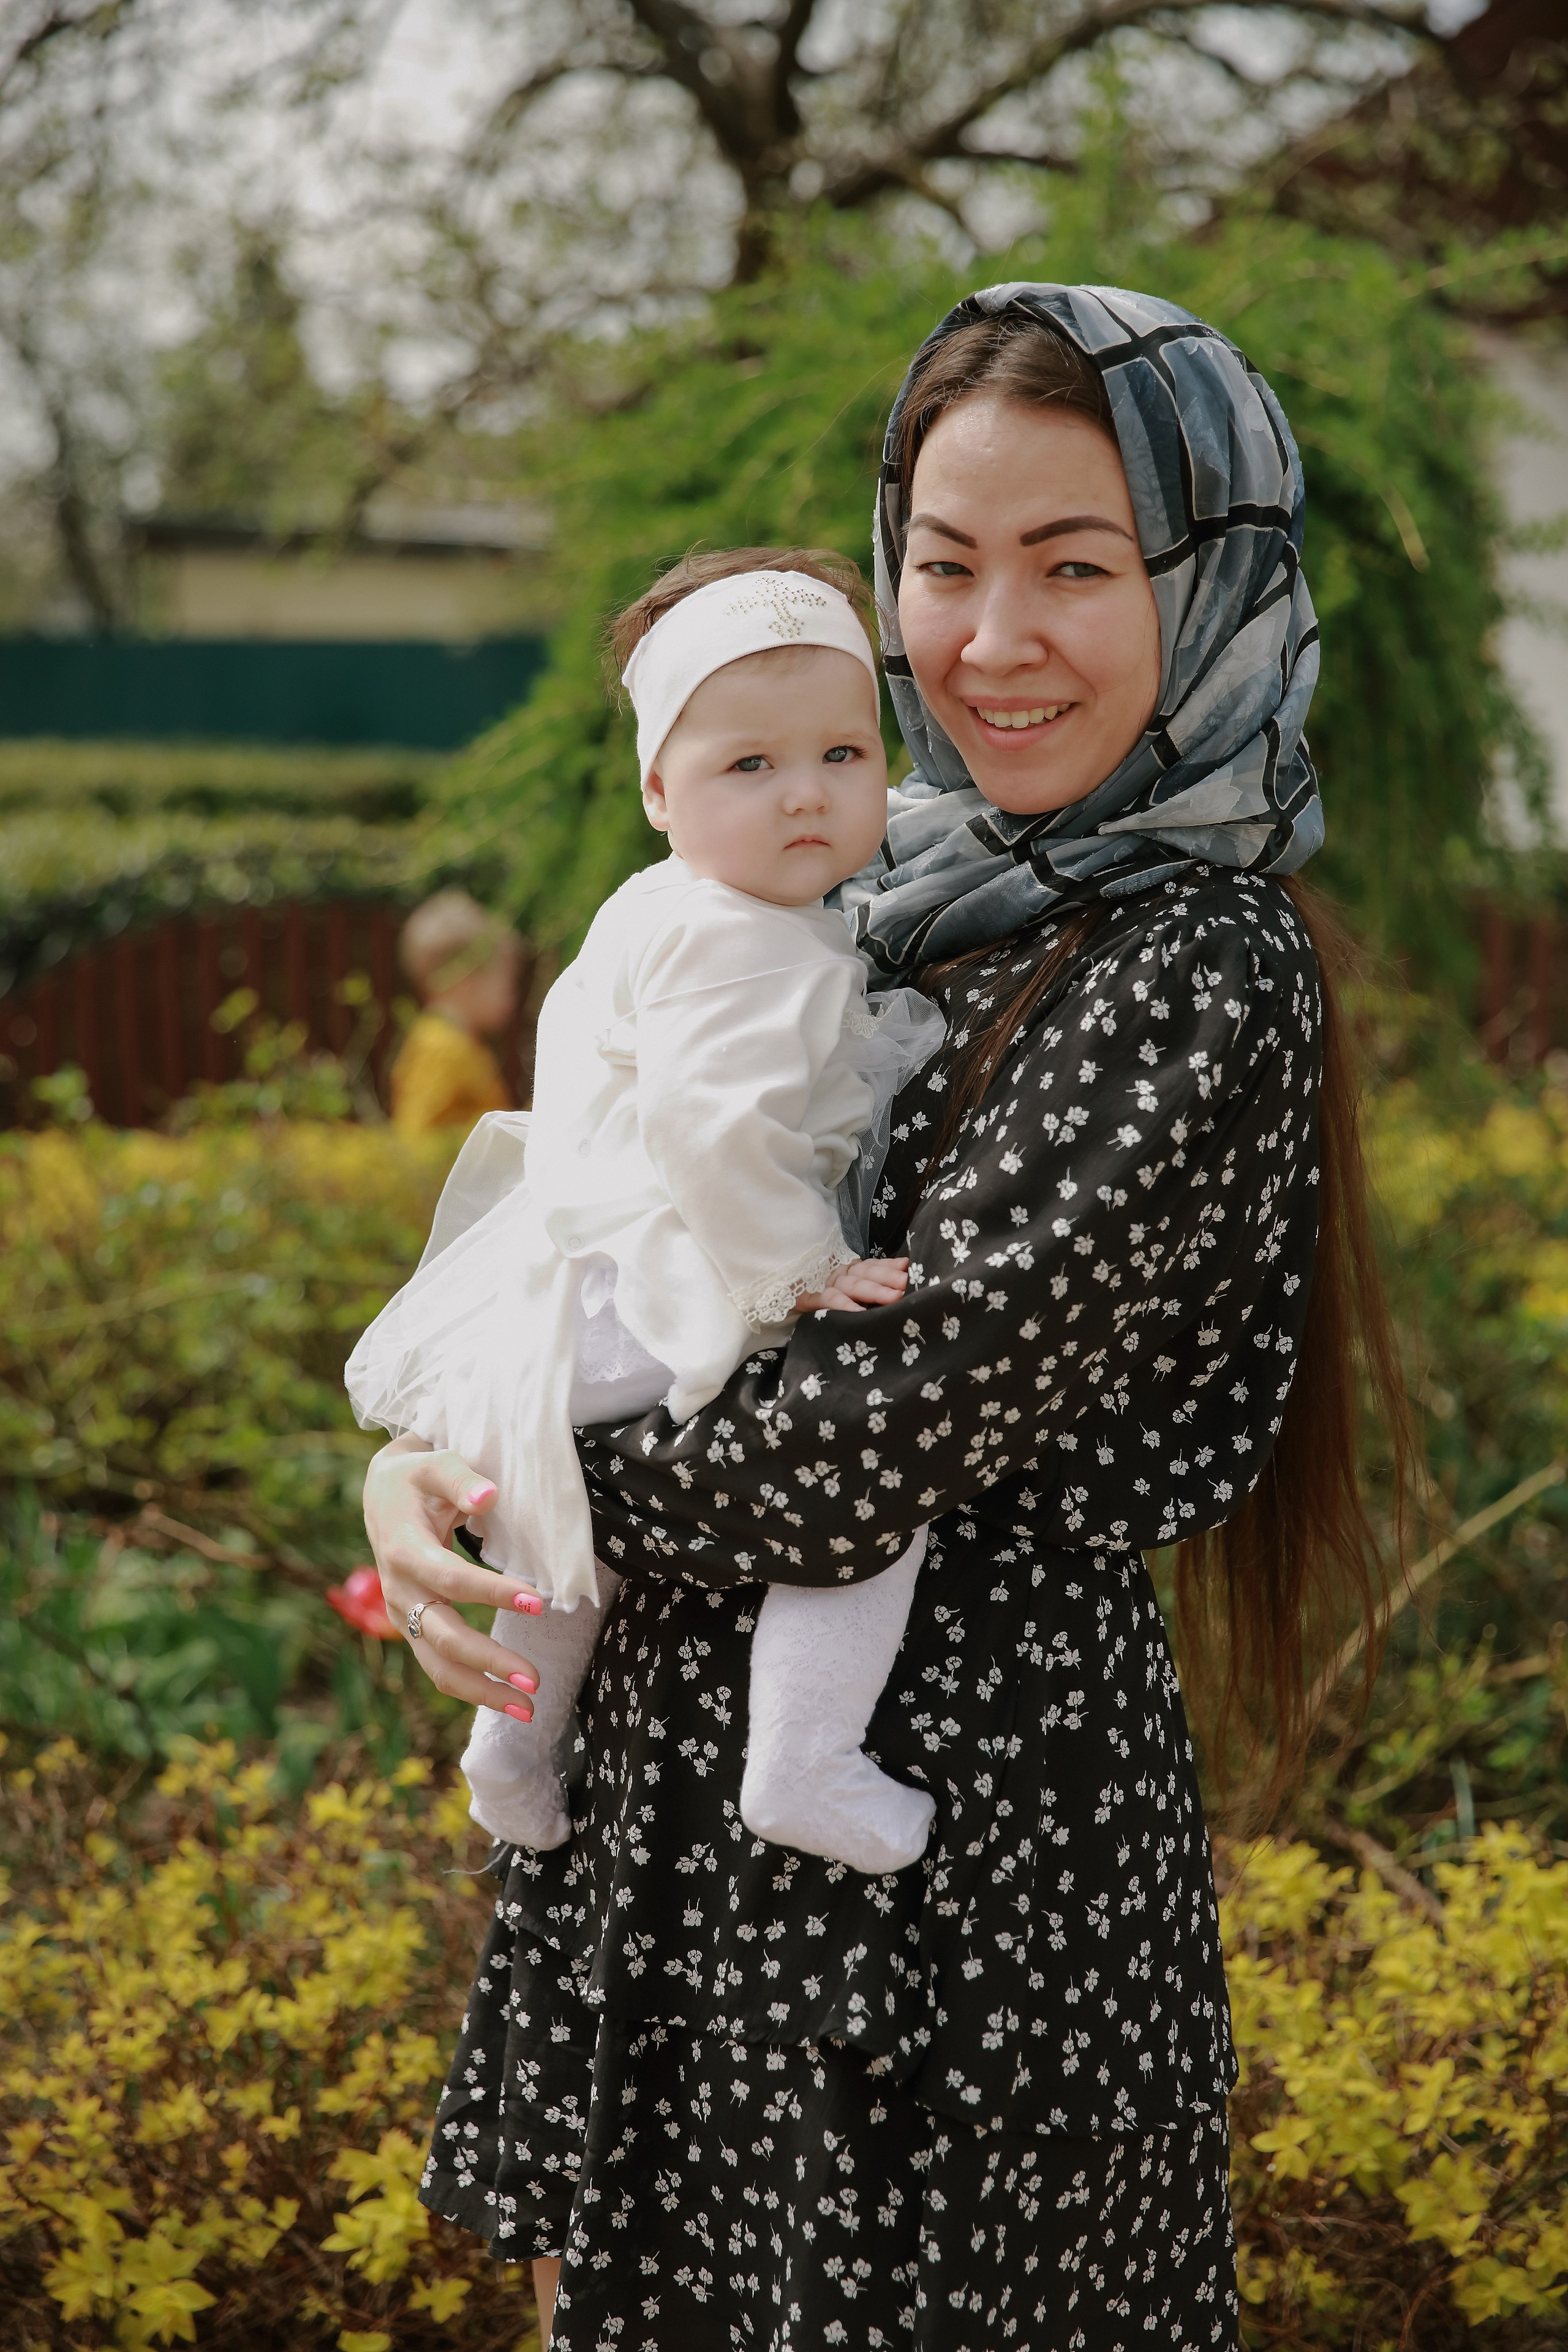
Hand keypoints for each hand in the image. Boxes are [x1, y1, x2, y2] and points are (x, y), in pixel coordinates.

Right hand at [362, 1434, 543, 1716]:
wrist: (381, 1495)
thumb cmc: (417, 1478)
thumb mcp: (435, 1464)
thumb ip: (460, 1478)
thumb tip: (489, 1495)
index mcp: (403, 1549)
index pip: (450, 1579)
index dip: (491, 1593)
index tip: (537, 1602)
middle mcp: (398, 1590)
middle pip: (443, 1637)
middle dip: (489, 1662)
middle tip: (536, 1681)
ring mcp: (402, 1614)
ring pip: (438, 1666)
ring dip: (482, 1690)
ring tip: (529, 1709)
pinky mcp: (410, 1626)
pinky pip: (439, 1665)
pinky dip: (472, 1686)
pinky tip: (506, 1699)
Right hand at [795, 1255, 909, 1314]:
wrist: (778, 1292)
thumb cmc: (816, 1292)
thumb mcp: (844, 1286)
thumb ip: (870, 1276)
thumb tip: (904, 1265)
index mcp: (847, 1271)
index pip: (870, 1265)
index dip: (887, 1266)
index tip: (905, 1266)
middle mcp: (837, 1275)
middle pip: (865, 1274)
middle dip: (886, 1277)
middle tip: (904, 1282)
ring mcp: (824, 1285)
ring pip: (852, 1285)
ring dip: (874, 1290)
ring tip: (894, 1297)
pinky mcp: (810, 1298)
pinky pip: (830, 1300)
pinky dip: (845, 1305)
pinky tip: (860, 1312)